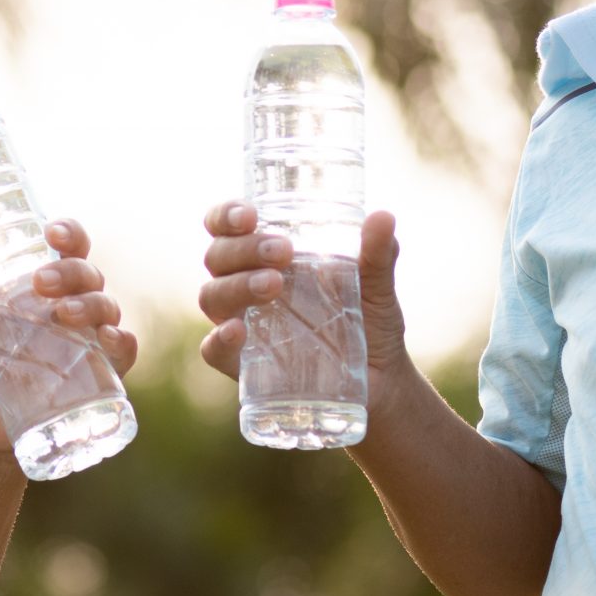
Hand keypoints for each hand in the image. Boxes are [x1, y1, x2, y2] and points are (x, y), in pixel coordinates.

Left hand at [0, 218, 136, 456]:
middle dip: (72, 271)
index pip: (67, 250)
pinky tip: (108, 339)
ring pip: (106, 306)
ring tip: (64, 313)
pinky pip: (123, 353)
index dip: (69, 234)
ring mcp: (86, 342)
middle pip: (88, 274)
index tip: (50, 232)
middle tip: (42, 282)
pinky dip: (122, 342)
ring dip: (91, 303)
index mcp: (39, 291)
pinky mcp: (97, 377)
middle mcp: (70, 308)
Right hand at [198, 205, 413, 408]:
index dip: (225, 216)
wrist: (383, 380)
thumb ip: (379, 253)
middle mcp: (245, 285)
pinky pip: (213, 351)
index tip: (250, 215)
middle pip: (217, 257)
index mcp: (267, 256)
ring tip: (274, 285)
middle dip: (244, 249)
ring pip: (212, 297)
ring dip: (236, 285)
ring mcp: (243, 325)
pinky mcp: (245, 366)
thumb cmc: (370, 321)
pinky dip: (218, 339)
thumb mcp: (377, 285)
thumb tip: (383, 217)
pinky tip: (236, 331)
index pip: (227, 227)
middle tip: (284, 251)